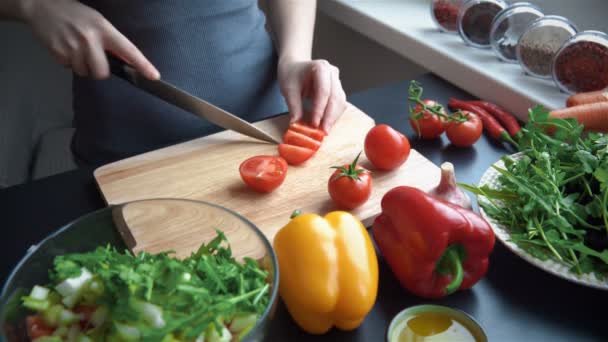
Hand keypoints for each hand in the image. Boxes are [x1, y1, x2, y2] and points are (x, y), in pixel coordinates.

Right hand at [22, 0, 158, 79]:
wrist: (42, 6)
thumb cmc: (75, 14)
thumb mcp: (97, 22)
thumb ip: (111, 41)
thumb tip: (127, 62)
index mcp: (104, 29)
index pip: (128, 50)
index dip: (142, 65)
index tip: (154, 76)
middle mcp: (90, 39)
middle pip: (102, 72)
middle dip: (99, 70)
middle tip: (93, 58)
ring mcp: (73, 47)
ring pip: (84, 72)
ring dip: (82, 65)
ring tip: (76, 48)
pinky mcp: (58, 53)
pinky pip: (69, 68)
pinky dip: (68, 61)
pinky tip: (65, 47)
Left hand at [278, 57, 346, 132]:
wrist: (294, 66)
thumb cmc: (291, 75)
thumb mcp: (288, 89)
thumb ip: (294, 107)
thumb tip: (296, 124)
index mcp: (321, 68)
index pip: (323, 91)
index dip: (320, 109)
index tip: (314, 124)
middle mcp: (332, 73)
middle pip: (335, 97)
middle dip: (329, 116)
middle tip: (323, 132)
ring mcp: (337, 81)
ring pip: (340, 102)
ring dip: (333, 117)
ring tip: (324, 131)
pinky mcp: (338, 89)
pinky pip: (339, 104)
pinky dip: (334, 115)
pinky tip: (327, 124)